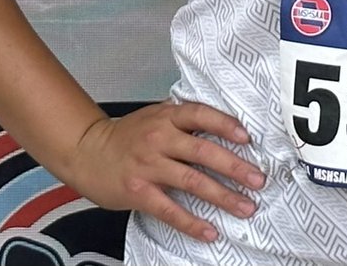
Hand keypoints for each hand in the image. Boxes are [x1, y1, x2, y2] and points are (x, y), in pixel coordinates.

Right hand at [68, 100, 265, 242]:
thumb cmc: (129, 135)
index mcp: (167, 116)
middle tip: (258, 180)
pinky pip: (170, 209)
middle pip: (203, 151)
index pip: (201, 115)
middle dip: (235, 167)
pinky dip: (192, 222)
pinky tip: (209, 230)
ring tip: (245, 206)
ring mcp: (149, 165)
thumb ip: (184, 121)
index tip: (248, 138)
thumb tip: (225, 128)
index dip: (226, 125)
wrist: (88, 152)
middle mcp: (159, 138)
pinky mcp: (139, 192)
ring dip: (223, 196)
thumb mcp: (156, 116)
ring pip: (192, 181)